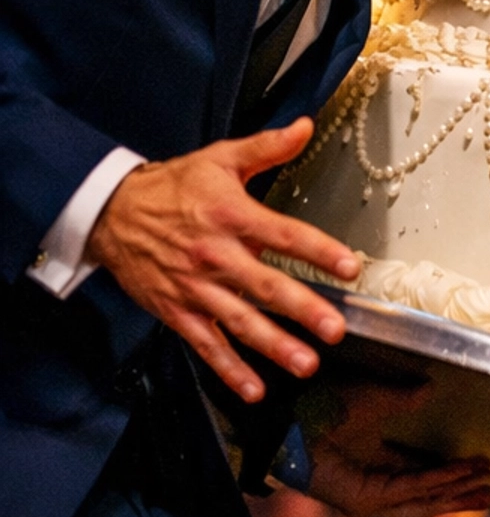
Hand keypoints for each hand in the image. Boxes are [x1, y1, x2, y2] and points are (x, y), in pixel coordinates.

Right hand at [86, 120, 358, 405]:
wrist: (111, 213)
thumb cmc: (173, 186)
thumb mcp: (219, 159)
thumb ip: (267, 147)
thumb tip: (305, 126)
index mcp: (231, 215)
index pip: (284, 235)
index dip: (319, 251)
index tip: (350, 267)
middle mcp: (216, 255)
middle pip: (265, 286)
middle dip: (302, 310)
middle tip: (334, 330)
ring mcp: (196, 288)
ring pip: (240, 322)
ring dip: (273, 347)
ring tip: (306, 364)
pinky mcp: (178, 311)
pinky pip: (207, 345)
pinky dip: (229, 370)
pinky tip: (254, 389)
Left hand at [306, 380, 489, 516]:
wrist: (290, 416)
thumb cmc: (320, 404)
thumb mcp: (374, 398)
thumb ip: (404, 397)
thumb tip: (429, 388)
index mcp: (374, 461)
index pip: (420, 474)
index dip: (451, 471)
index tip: (479, 463)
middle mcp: (373, 483)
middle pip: (426, 495)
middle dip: (460, 493)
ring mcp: (368, 497)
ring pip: (422, 500)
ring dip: (456, 493)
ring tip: (487, 488)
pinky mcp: (363, 501)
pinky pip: (410, 489)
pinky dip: (439, 481)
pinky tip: (461, 472)